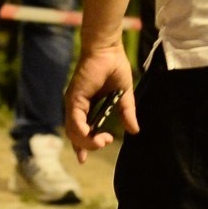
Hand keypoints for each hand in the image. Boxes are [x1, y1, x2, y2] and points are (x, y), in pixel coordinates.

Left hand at [63, 42, 137, 160]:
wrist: (108, 49)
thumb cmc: (114, 66)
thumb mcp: (124, 94)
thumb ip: (127, 112)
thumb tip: (134, 131)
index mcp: (86, 106)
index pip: (80, 130)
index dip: (82, 146)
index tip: (84, 159)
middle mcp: (76, 106)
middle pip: (75, 135)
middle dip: (88, 146)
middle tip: (106, 142)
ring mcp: (73, 102)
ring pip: (73, 131)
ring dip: (88, 141)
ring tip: (104, 140)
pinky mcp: (74, 98)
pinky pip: (75, 121)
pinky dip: (83, 131)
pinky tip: (95, 135)